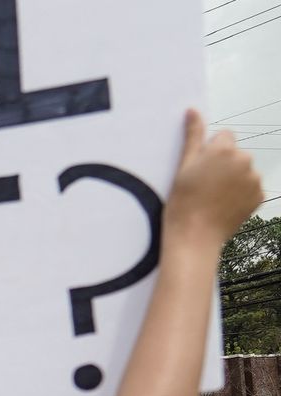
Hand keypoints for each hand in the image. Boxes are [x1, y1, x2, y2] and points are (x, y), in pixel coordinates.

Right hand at [165, 109, 262, 247]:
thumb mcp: (183, 166)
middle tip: (204, 185)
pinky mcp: (260, 195)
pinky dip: (240, 194)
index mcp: (225, 149)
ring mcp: (254, 179)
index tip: (200, 169)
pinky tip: (224, 205)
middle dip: (224, 165)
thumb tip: (193, 110)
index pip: (224, 136)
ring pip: (244, 171)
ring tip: (213, 197)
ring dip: (233, 179)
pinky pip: (251, 188)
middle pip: (236, 154)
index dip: (211, 152)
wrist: (194, 236)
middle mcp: (245, 160)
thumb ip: (193, 135)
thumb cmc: (183, 201)